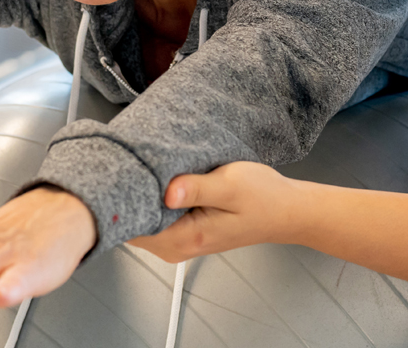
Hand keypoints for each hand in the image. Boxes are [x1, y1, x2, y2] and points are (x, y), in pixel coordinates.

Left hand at [128, 162, 307, 261]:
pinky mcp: (182, 231)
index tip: (124, 171)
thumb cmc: (264, 199)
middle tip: (135, 161)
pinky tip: (164, 178)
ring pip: (140, 219)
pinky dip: (154, 197)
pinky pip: (155, 216)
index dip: (122, 198)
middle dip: (129, 193)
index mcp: (184, 238)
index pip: (130, 227)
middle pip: (130, 224)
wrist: (285, 211)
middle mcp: (176, 246)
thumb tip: (166, 190)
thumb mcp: (231, 186)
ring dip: (143, 193)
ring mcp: (177, 241)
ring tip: (151, 167)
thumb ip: (196, 188)